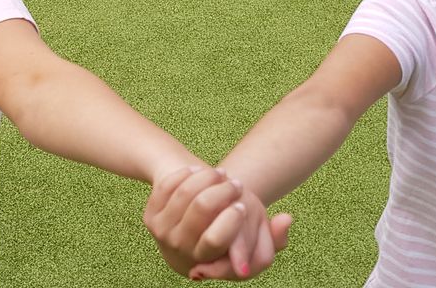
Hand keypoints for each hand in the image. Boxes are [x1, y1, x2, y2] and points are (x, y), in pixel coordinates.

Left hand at [144, 166, 290, 280]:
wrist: (190, 232)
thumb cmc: (229, 236)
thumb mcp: (255, 239)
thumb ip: (275, 236)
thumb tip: (286, 218)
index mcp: (209, 264)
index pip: (218, 240)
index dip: (232, 218)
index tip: (242, 204)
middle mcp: (181, 253)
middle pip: (202, 208)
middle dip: (224, 190)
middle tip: (236, 184)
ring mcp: (163, 236)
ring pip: (186, 192)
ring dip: (207, 177)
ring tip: (221, 174)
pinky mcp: (149, 218)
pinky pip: (168, 186)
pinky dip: (185, 174)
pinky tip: (197, 170)